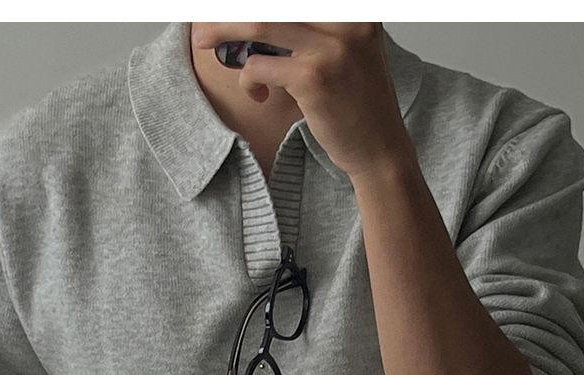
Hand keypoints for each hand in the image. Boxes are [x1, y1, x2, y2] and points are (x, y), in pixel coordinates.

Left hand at [192, 22, 415, 178]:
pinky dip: (248, 79)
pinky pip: (260, 66)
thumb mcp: (344, 54)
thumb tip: (257, 23)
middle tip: (204, 19)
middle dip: (232, 12)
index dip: (255, 6)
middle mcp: (346, 20)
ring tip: (203, 39)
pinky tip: (258, 94)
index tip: (233, 14)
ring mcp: (331, 48)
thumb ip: (310, 32)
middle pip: (271, 5)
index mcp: (353, 11)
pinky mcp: (314, 78)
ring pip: (259, 24)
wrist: (380, 150)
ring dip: (225, 30)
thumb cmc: (357, 107)